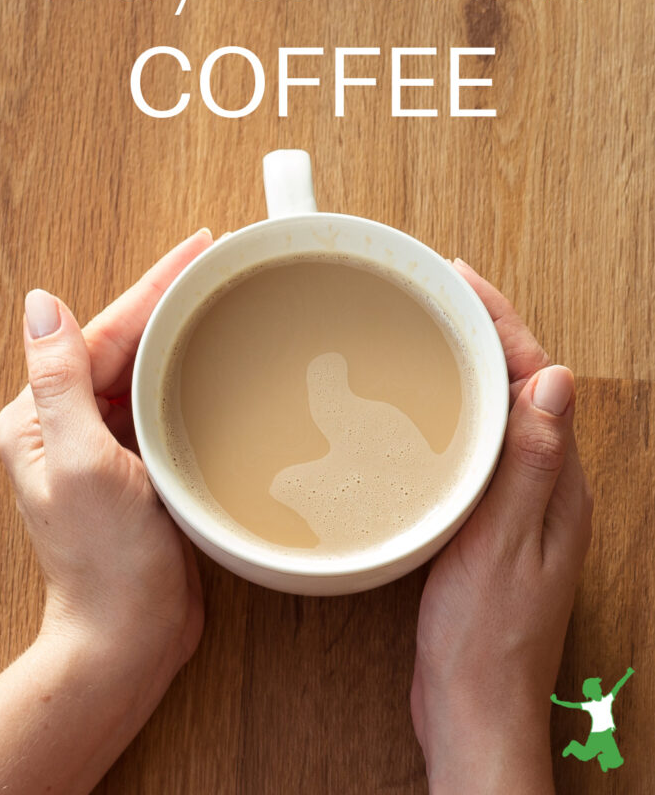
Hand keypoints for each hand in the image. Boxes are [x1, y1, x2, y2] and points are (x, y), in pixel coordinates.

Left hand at [0, 228, 212, 688]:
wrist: (128, 634)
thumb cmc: (105, 563)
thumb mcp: (79, 464)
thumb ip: (60, 383)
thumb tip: (41, 304)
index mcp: (40, 417)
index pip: (103, 330)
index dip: (153, 285)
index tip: (194, 249)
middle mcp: (65, 424)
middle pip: (124, 342)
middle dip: (168, 298)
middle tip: (214, 261)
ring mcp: (102, 444)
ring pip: (143, 368)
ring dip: (177, 331)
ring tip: (215, 295)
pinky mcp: (135, 464)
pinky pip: (159, 401)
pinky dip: (184, 374)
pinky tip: (207, 359)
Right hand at [410, 259, 592, 794]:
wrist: (473, 707)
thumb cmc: (484, 637)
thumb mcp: (503, 543)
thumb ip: (532, 464)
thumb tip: (556, 379)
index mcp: (559, 484)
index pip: (537, 377)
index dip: (501, 322)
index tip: (463, 281)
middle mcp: (548, 487)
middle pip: (523, 385)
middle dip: (487, 331)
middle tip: (441, 292)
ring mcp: (522, 505)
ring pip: (502, 412)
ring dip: (473, 365)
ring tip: (434, 330)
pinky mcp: (494, 522)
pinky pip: (483, 445)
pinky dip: (459, 410)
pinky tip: (430, 409)